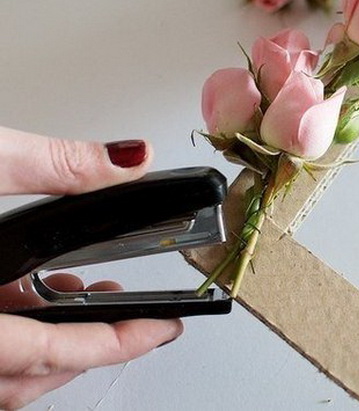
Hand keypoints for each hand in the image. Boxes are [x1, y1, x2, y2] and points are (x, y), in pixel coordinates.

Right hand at [0, 126, 182, 408]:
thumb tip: (127, 161)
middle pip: (35, 375)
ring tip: (90, 296)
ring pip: (9, 371)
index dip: (120, 343)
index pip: (57, 352)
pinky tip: (25, 288)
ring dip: (56, 342)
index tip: (166, 330)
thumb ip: (51, 165)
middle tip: (141, 323)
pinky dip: (18, 328)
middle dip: (95, 347)